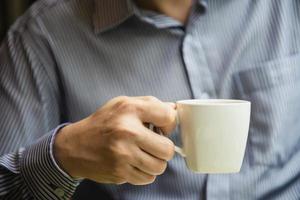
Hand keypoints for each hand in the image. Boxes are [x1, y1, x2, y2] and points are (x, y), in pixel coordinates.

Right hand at [54, 96, 175, 184]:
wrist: (75, 146)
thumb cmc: (103, 123)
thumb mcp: (123, 104)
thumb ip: (150, 104)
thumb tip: (174, 110)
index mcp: (129, 110)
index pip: (168, 116)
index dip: (170, 123)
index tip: (162, 127)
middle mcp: (127, 131)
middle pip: (167, 148)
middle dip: (164, 148)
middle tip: (154, 144)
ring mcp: (123, 155)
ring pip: (160, 167)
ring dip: (155, 162)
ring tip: (144, 154)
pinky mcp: (120, 172)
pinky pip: (147, 178)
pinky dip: (145, 172)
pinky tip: (134, 163)